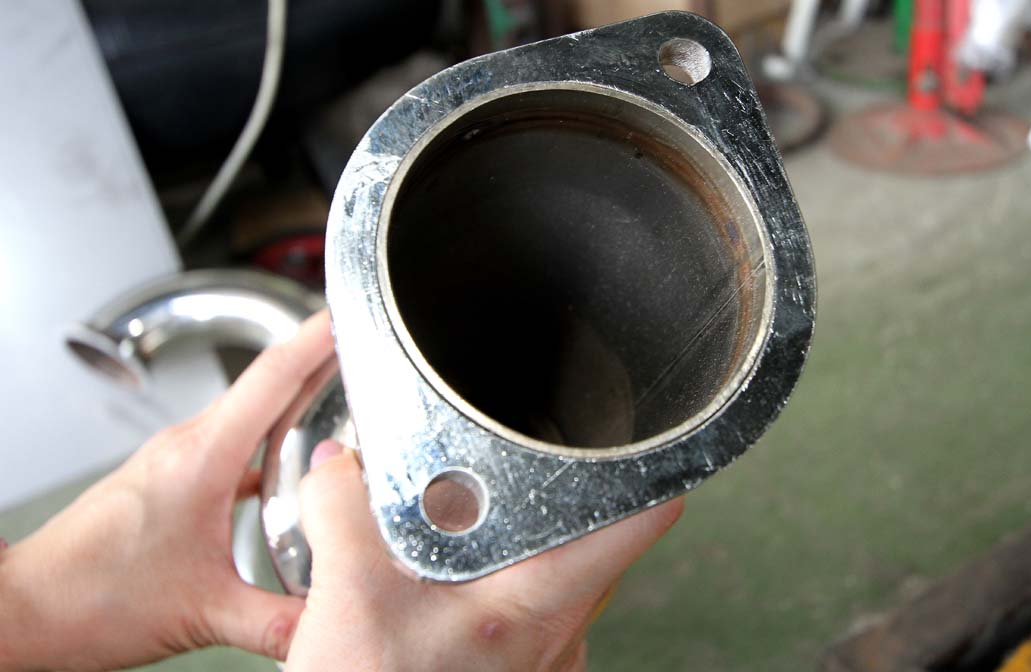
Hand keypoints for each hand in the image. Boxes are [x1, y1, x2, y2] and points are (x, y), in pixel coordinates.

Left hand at [0, 311, 334, 670]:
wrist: (26, 609)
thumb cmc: (90, 598)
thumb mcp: (203, 614)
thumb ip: (277, 622)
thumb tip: (329, 624)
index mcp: (201, 459)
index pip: (270, 378)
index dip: (314, 340)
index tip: (345, 314)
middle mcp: (188, 446)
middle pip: (265, 383)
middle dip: (317, 358)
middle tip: (365, 348)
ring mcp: (177, 458)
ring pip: (248, 411)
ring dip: (293, 397)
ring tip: (340, 394)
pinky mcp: (171, 477)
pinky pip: (232, 441)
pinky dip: (267, 438)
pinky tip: (289, 461)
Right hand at [286, 443, 683, 670]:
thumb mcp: (349, 597)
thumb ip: (345, 511)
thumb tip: (337, 468)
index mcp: (540, 603)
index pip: (644, 516)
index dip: (650, 462)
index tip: (637, 426)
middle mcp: (557, 638)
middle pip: (597, 542)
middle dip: (558, 497)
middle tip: (522, 464)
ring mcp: (540, 667)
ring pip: (560, 584)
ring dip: (518, 551)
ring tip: (466, 529)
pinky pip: (525, 622)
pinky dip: (491, 595)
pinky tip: (437, 593)